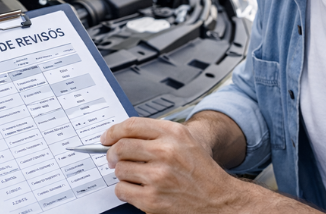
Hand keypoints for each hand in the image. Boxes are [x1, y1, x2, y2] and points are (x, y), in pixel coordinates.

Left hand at [100, 117, 235, 213]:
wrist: (219, 200)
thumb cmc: (202, 172)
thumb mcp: (185, 141)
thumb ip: (157, 134)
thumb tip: (122, 136)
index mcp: (173, 134)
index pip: (131, 125)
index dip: (113, 131)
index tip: (106, 138)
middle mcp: (166, 152)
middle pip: (121, 147)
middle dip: (113, 154)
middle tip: (114, 159)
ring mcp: (158, 176)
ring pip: (120, 169)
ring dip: (123, 174)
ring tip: (136, 176)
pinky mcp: (152, 199)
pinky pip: (122, 190)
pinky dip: (125, 190)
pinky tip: (138, 189)